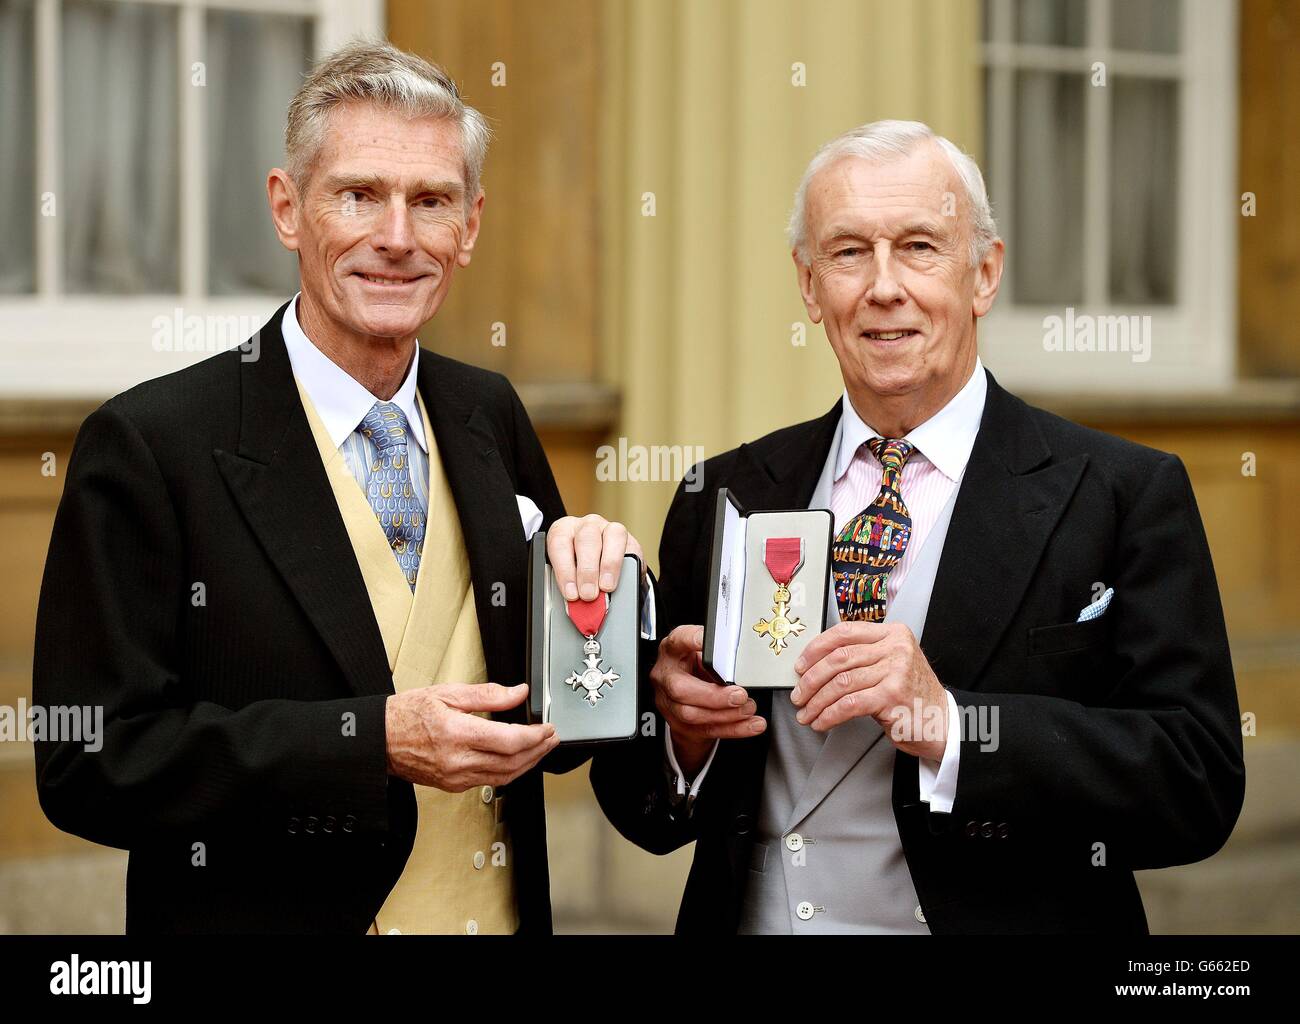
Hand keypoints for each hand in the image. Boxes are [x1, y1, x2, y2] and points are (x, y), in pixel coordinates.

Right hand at [384, 682, 559, 790]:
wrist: (379, 741)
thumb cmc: (407, 715)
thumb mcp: (448, 693)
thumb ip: (488, 694)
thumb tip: (517, 692)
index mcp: (457, 734)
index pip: (509, 741)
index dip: (535, 736)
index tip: (548, 727)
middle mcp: (458, 761)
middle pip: (512, 762)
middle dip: (538, 750)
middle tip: (552, 737)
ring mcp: (456, 777)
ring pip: (505, 776)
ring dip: (528, 763)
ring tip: (542, 748)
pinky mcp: (454, 785)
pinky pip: (490, 782)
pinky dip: (510, 771)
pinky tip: (518, 760)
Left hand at [546, 514, 645, 601]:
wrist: (600, 563)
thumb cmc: (578, 569)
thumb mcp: (569, 577)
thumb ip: (572, 588)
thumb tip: (576, 609)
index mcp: (562, 531)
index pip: (559, 545)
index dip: (565, 571)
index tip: (571, 594)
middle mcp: (584, 526)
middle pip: (586, 540)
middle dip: (587, 571)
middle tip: (589, 594)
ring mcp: (605, 527)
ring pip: (610, 536)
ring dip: (608, 565)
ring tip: (606, 587)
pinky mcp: (624, 535)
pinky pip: (628, 544)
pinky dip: (623, 563)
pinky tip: (621, 577)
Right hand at [652, 625, 765, 774]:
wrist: (685, 696)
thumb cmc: (696, 668)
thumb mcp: (703, 653)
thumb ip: (718, 655)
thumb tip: (743, 661)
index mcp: (672, 650)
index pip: (678, 641)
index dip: (691, 641)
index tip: (707, 641)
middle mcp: (666, 675)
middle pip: (680, 689)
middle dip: (714, 695)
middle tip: (740, 695)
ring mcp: (668, 702)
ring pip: (691, 714)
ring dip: (725, 714)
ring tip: (748, 709)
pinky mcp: (678, 723)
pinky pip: (706, 730)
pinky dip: (733, 729)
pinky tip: (750, 725)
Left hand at [789, 622, 948, 760]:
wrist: (944, 722)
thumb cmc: (912, 696)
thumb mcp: (891, 665)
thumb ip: (863, 657)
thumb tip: (816, 665)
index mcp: (893, 634)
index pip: (845, 632)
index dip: (816, 648)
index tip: (801, 664)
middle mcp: (895, 648)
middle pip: (839, 658)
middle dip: (811, 679)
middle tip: (798, 694)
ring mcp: (895, 671)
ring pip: (840, 682)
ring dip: (816, 701)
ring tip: (806, 713)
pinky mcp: (892, 696)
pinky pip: (849, 704)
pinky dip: (829, 715)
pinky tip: (821, 722)